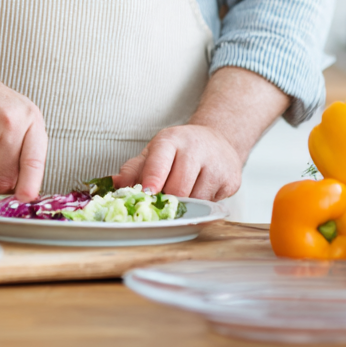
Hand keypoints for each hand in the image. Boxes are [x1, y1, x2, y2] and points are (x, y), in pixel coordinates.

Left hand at [111, 124, 243, 200]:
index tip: (146, 193)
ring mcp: (217, 163)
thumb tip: (114, 183)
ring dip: (186, 207)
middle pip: (178, 187)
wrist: (218, 140)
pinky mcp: (232, 179)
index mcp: (171, 140)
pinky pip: (213, 204)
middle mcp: (195, 148)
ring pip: (196, 200)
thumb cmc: (179, 151)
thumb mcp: (154, 153)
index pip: (160, 160)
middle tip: (162, 205)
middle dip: (168, 201)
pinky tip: (201, 192)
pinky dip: (203, 206)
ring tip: (183, 196)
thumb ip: (133, 169)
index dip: (153, 179)